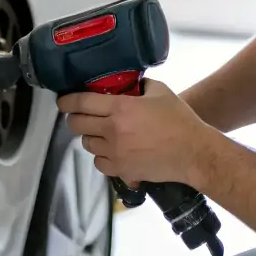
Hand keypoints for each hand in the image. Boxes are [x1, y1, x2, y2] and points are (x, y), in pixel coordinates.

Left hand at [57, 80, 213, 189]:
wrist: (193, 153)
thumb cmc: (179, 120)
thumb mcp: (160, 91)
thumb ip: (139, 85)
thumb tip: (129, 84)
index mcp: (121, 108)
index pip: (82, 102)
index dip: (67, 101)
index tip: (62, 101)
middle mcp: (113, 130)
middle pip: (78, 125)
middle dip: (75, 119)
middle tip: (80, 116)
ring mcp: (116, 153)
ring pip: (87, 144)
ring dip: (90, 137)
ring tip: (100, 133)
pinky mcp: (122, 170)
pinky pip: (99, 163)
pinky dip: (101, 156)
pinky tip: (110, 151)